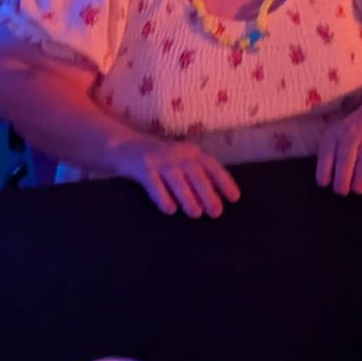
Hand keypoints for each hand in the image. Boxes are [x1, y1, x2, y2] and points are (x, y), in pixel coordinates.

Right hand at [111, 137, 241, 218]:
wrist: (127, 147)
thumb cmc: (163, 161)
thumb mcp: (183, 163)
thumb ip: (199, 178)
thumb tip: (217, 200)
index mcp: (192, 152)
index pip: (211, 166)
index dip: (224, 181)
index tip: (234, 198)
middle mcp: (178, 154)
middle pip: (195, 173)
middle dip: (207, 193)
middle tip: (216, 212)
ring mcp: (160, 160)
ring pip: (176, 180)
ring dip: (187, 197)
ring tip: (195, 213)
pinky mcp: (143, 168)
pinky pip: (154, 184)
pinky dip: (163, 197)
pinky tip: (170, 210)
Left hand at [316, 108, 361, 194]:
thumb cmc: (355, 133)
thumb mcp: (338, 136)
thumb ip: (332, 155)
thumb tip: (327, 184)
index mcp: (335, 134)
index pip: (327, 152)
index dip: (324, 168)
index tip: (323, 183)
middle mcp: (352, 134)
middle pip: (345, 157)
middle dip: (342, 176)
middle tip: (341, 191)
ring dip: (361, 177)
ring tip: (358, 190)